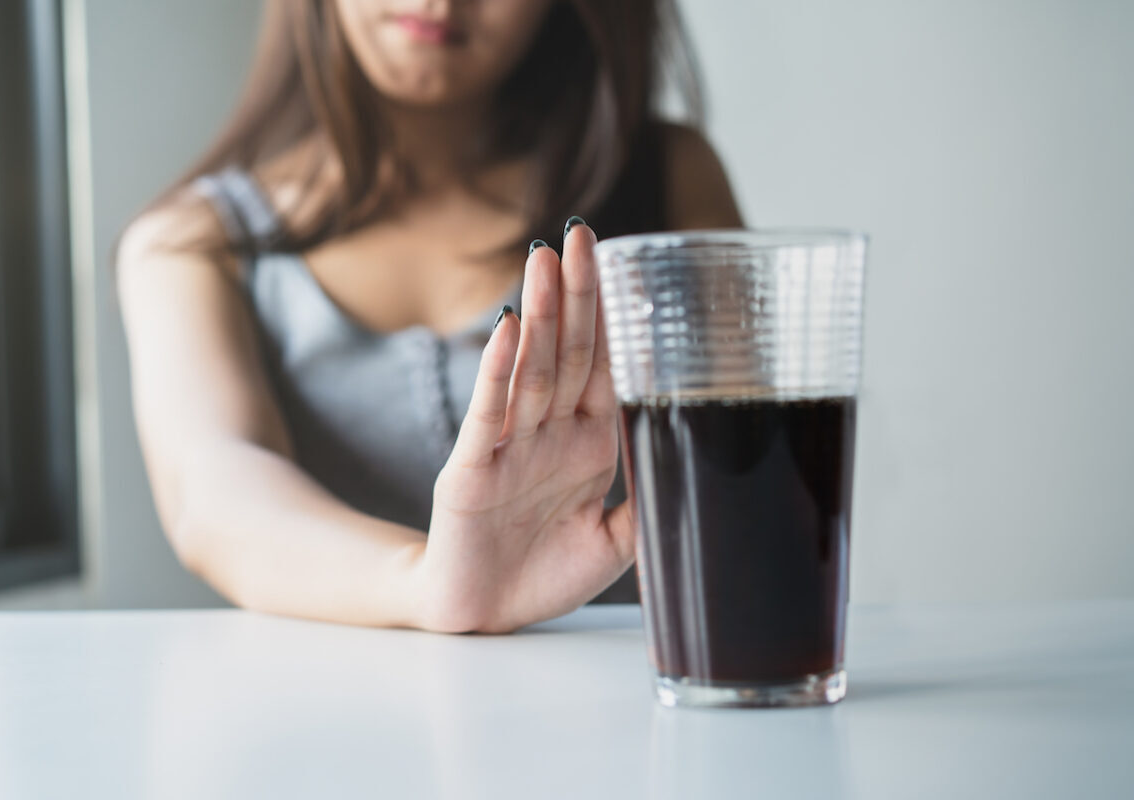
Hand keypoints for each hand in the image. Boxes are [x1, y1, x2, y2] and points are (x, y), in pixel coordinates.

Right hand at [416, 220, 635, 633]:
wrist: (484, 615)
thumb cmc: (543, 574)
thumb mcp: (616, 543)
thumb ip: (649, 503)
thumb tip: (700, 465)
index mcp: (587, 443)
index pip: (602, 365)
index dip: (611, 315)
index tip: (619, 260)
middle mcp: (548, 434)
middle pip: (566, 352)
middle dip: (575, 293)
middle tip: (580, 234)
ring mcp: (508, 448)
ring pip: (529, 371)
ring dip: (537, 315)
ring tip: (543, 260)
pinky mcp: (470, 472)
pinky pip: (486, 416)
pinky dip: (495, 373)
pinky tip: (504, 331)